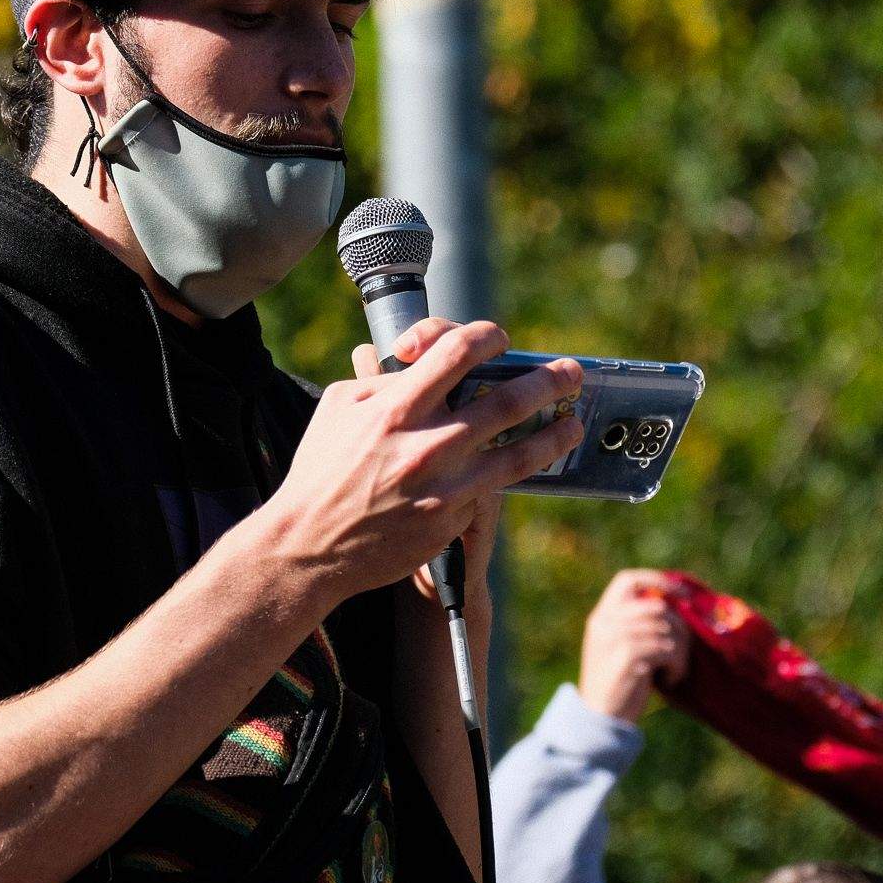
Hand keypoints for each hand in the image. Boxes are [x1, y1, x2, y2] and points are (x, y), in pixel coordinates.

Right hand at [263, 318, 582, 602]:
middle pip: (507, 399)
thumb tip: (415, 365)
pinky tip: (525, 465)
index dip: (486, 336)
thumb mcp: (338, 409)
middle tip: (571, 372)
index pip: (457, 352)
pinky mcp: (451, 519)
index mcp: (397, 407)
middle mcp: (428, 443)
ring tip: (573, 423)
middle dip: (548, 381)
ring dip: (555, 434)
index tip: (498, 338)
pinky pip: (488, 489)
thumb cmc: (320, 472)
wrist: (309, 546)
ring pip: (521, 452)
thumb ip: (380, 381)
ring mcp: (445, 485)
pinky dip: (507, 474)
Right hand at [577, 569, 689, 724]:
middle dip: (679, 627)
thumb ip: (638, 625)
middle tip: (682, 651)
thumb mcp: (620, 647)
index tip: (682, 593)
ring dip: (680, 653)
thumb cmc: (618, 684)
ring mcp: (613, 638)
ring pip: (666, 630)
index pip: (628, 580)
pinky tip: (669, 680)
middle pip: (657, 607)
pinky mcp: (627, 657)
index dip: (656, 580)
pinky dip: (676, 666)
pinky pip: (667, 649)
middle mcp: (604, 622)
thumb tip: (676, 607)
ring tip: (674, 671)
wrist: (599, 718)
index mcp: (601, 616)